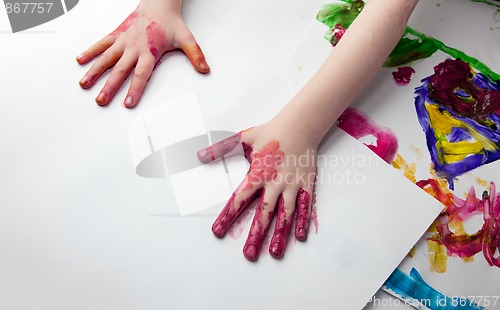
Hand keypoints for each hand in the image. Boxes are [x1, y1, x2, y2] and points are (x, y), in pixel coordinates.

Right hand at [76, 1, 209, 107]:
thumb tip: (205, 69)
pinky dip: (90, 51)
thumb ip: (195, 55)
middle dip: (110, 87)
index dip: (135, 90)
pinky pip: (101, 44)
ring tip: (84, 84)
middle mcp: (133, 47)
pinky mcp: (117, 34)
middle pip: (120, 71)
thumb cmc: (170, 23)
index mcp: (149, 51)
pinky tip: (80, 61)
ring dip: (94, 72)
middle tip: (101, 101)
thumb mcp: (186, 39)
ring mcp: (123, 41)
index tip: (128, 103)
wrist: (158, 2)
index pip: (141, 75)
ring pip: (106, 58)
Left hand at [197, 122, 317, 260]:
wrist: (300, 124)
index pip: (239, 198)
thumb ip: (221, 149)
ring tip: (275, 252)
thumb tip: (199, 155)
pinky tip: (299, 237)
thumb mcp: (243, 138)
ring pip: (286, 214)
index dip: (228, 216)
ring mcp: (292, 185)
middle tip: (248, 254)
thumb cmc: (271, 132)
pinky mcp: (306, 184)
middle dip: (255, 234)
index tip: (218, 231)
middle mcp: (274, 182)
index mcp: (258, 173)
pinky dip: (303, 221)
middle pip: (263, 213)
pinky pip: (306, 206)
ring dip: (280, 234)